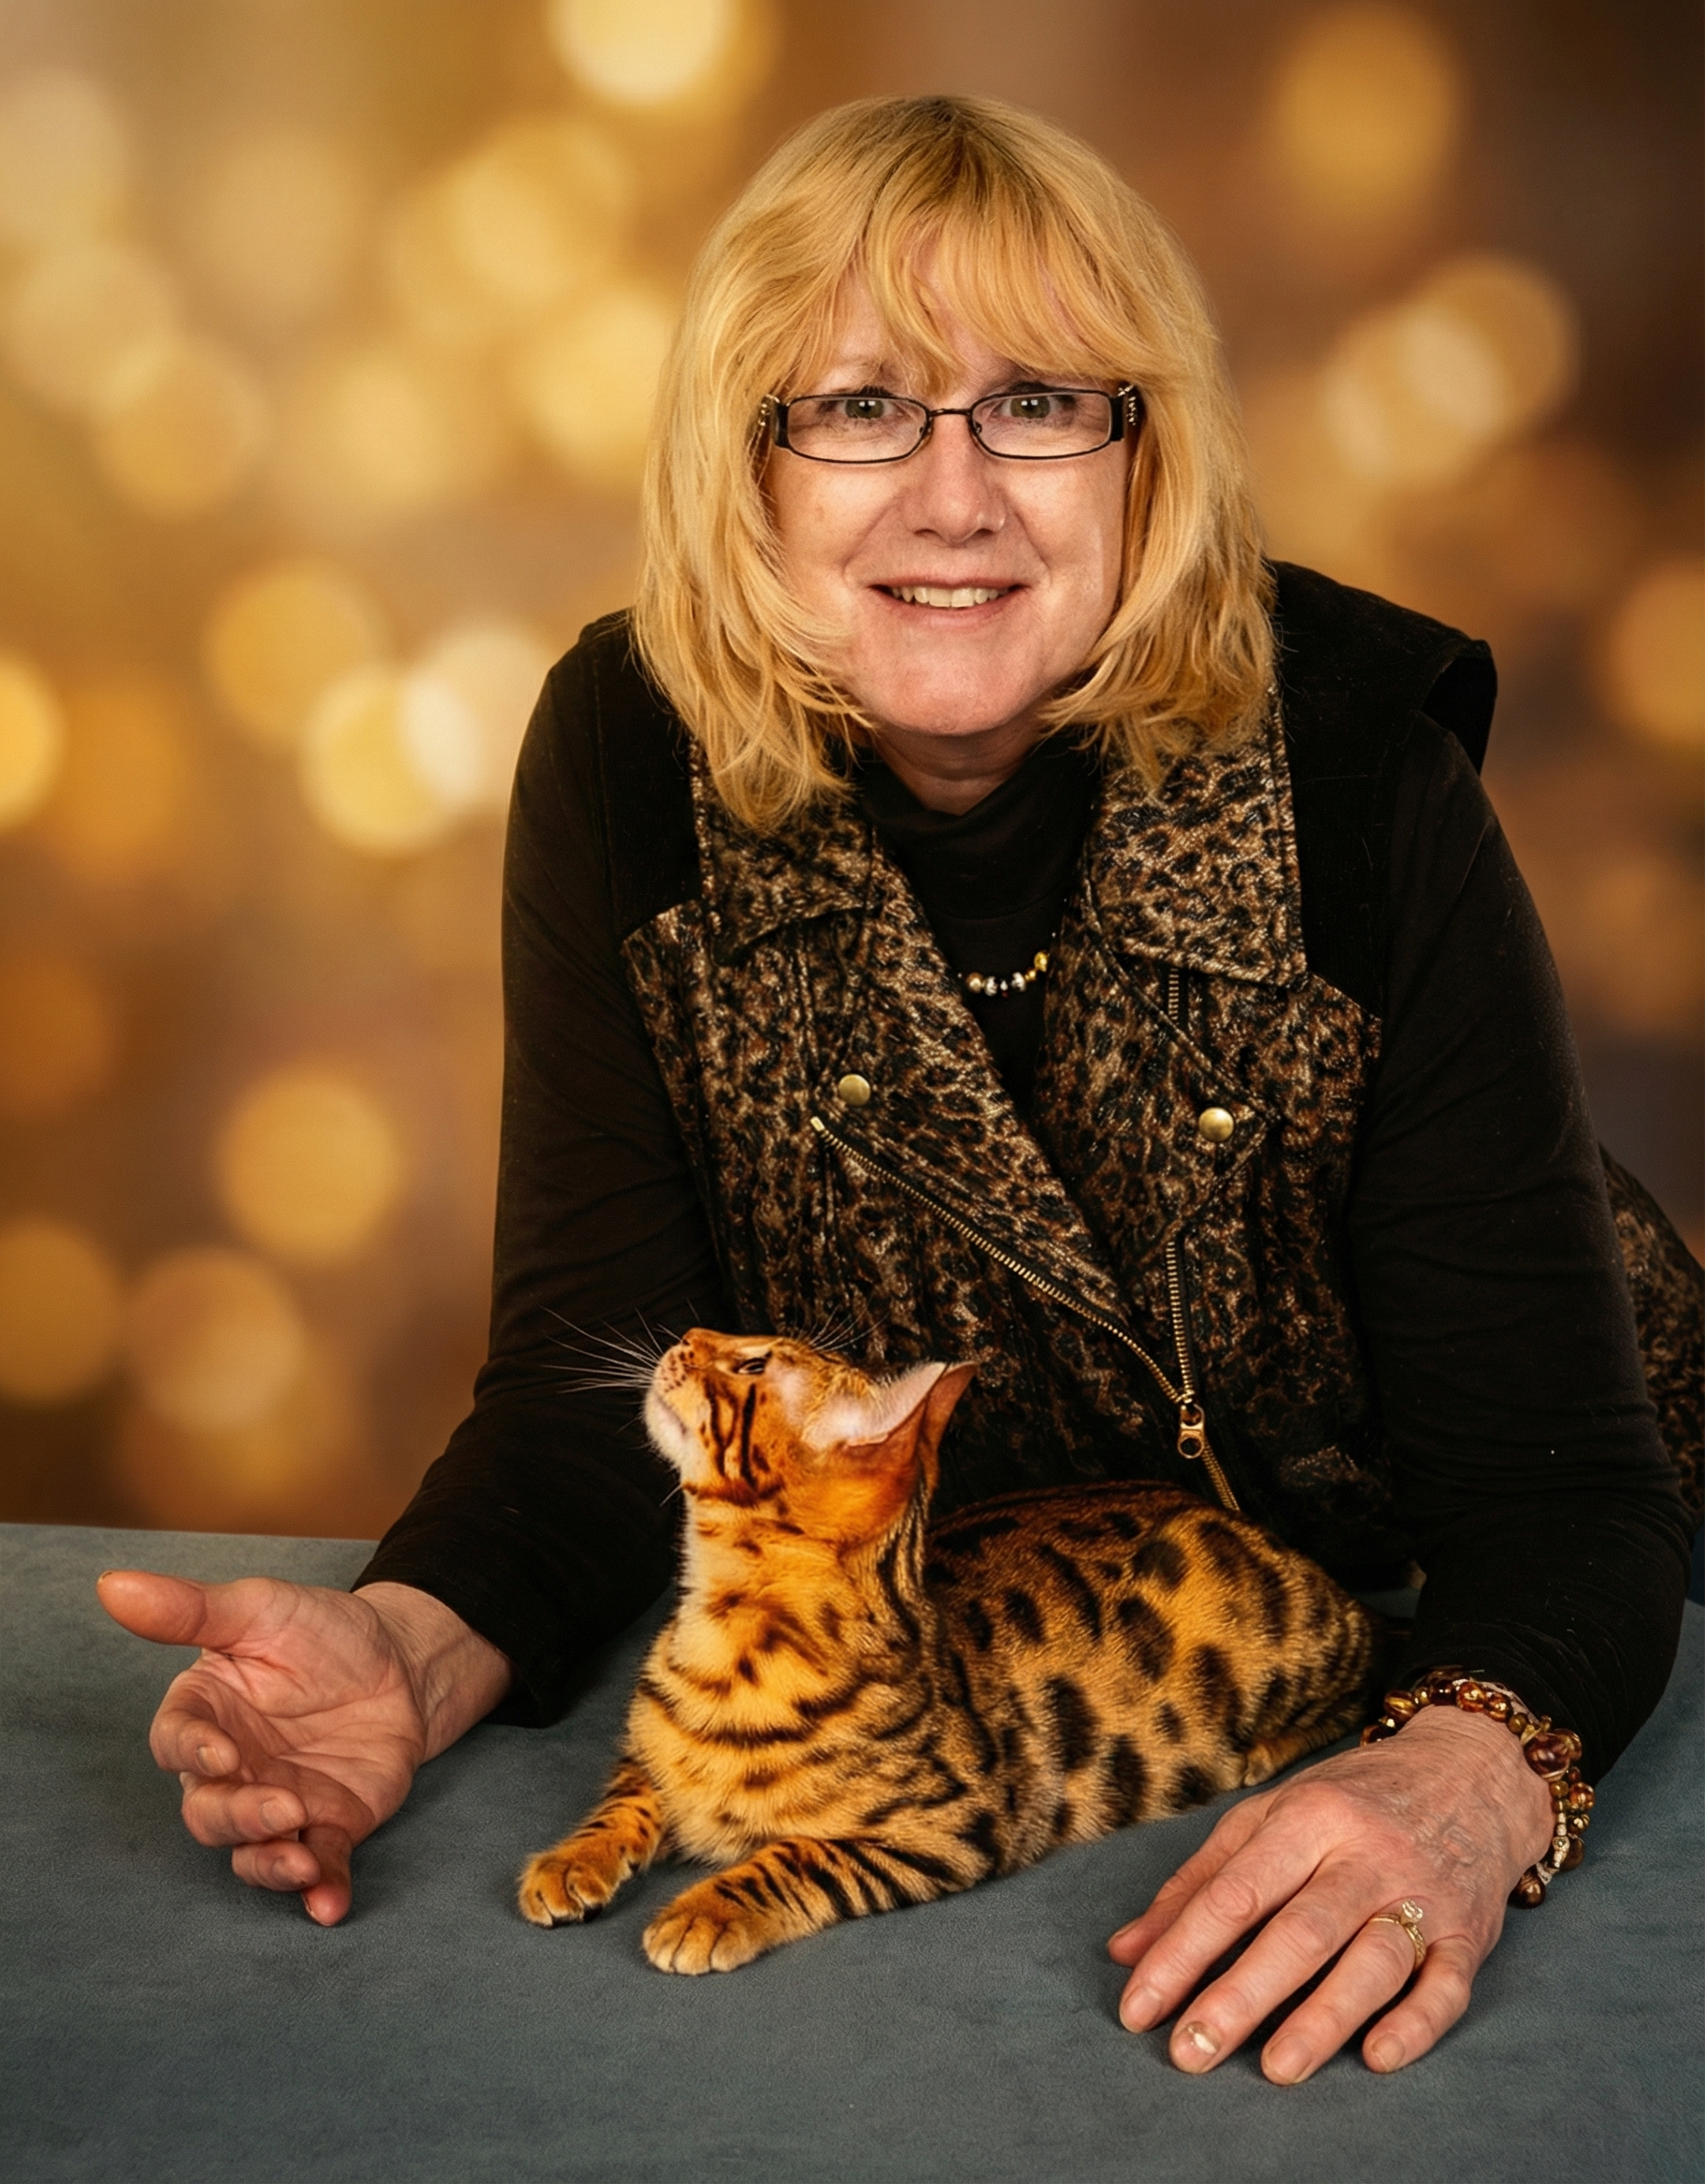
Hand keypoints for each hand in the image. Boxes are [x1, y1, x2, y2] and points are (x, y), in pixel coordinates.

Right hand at [97, 1570, 511, 1924]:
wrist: (401, 1660)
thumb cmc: (319, 1631)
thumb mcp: (258, 1608)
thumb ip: (188, 1609)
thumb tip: (113, 1585)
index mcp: (206, 1715)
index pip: (176, 1743)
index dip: (191, 1752)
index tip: (220, 1752)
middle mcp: (233, 1769)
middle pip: (208, 1812)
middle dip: (236, 1817)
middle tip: (279, 1806)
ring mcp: (279, 1803)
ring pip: (252, 1851)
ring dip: (270, 1864)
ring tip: (300, 1861)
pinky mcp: (328, 1826)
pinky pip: (318, 1867)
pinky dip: (322, 1889)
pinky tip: (330, 1903)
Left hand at [1108, 1705, 1553, 2081]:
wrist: (1471, 1774)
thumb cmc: (1351, 1801)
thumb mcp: (1268, 1816)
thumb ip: (1198, 1882)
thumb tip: (1125, 1951)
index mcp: (1307, 1819)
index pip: (1233, 1893)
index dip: (1181, 1953)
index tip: (1139, 2008)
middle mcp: (1365, 1855)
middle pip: (1299, 1931)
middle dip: (1241, 1996)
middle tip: (1191, 2052)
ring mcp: (1421, 1895)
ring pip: (1371, 1961)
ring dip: (1324, 2018)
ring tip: (1275, 2068)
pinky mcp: (1469, 1934)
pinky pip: (1445, 1986)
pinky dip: (1415, 2024)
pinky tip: (1377, 2057)